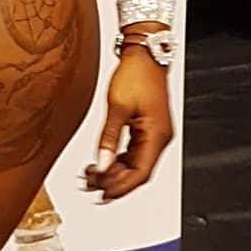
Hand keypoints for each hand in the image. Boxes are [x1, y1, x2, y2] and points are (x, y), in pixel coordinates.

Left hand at [84, 49, 173, 202]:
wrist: (144, 56)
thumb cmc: (136, 75)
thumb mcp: (117, 108)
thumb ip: (108, 139)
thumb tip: (102, 165)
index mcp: (157, 135)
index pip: (141, 173)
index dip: (121, 187)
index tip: (101, 194)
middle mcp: (160, 138)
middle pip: (138, 173)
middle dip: (115, 182)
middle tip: (90, 185)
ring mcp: (154, 135)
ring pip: (135, 166)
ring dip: (114, 173)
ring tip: (91, 175)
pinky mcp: (147, 130)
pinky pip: (134, 155)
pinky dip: (118, 162)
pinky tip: (102, 163)